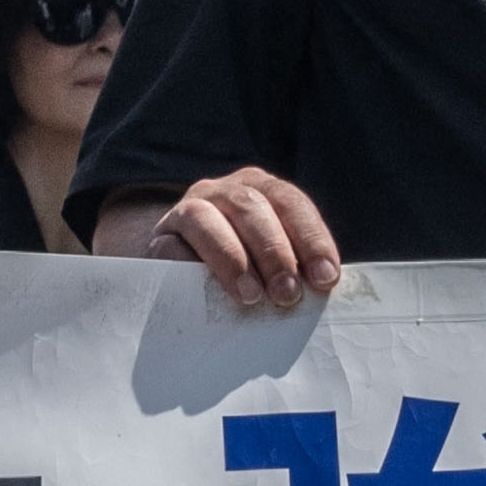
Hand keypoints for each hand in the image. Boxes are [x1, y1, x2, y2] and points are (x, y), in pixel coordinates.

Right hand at [132, 167, 344, 318]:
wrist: (183, 277)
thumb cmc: (246, 273)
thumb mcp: (273, 263)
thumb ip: (296, 268)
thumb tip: (323, 289)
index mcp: (261, 189)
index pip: (291, 202)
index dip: (311, 238)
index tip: (325, 278)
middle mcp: (225, 191)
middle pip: (251, 207)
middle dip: (274, 252)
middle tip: (288, 295)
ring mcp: (188, 209)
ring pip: (207, 219)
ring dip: (233, 258)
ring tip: (251, 297)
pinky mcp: (160, 238)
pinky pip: (170, 247)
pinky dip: (189, 266)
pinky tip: (207, 291)